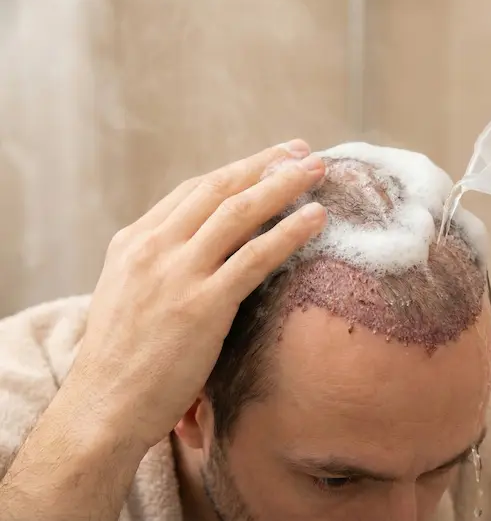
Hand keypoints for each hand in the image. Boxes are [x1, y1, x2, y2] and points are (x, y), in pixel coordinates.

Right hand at [65, 140, 326, 448]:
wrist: (103, 408)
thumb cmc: (121, 360)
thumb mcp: (128, 295)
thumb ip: (160, 264)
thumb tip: (202, 249)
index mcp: (133, 241)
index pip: (192, 191)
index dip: (237, 171)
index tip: (269, 159)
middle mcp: (152, 248)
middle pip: (218, 190)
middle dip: (264, 165)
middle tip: (302, 151)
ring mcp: (176, 274)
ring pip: (239, 213)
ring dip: (283, 186)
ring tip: (318, 171)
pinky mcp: (201, 305)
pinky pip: (254, 257)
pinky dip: (288, 232)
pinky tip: (315, 219)